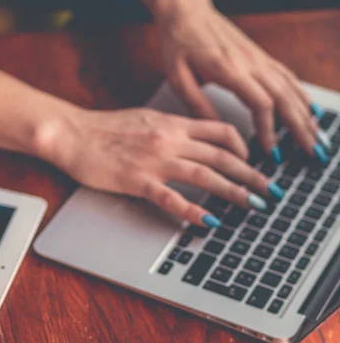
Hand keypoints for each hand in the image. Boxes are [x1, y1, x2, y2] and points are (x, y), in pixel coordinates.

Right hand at [40, 107, 282, 225]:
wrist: (73, 134)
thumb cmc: (106, 129)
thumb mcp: (147, 120)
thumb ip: (173, 130)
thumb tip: (194, 142)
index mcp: (173, 123)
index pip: (222, 131)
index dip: (244, 147)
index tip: (253, 161)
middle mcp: (170, 139)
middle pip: (223, 156)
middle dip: (252, 174)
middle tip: (270, 191)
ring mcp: (156, 161)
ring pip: (205, 175)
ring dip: (234, 191)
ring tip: (253, 205)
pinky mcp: (138, 181)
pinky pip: (172, 198)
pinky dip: (194, 211)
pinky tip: (210, 222)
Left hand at [155, 0, 323, 162]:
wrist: (186, 10)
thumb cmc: (177, 43)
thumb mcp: (176, 77)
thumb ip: (196, 104)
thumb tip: (218, 130)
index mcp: (229, 69)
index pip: (260, 102)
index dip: (269, 129)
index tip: (271, 152)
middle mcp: (250, 62)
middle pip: (284, 97)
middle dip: (299, 127)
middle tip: (311, 151)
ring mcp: (258, 58)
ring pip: (290, 88)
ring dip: (305, 113)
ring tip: (315, 137)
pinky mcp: (260, 56)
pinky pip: (287, 77)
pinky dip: (301, 95)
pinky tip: (309, 111)